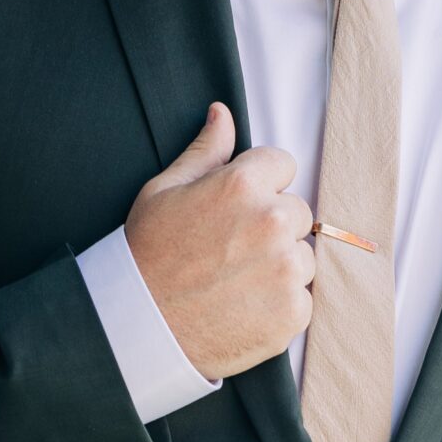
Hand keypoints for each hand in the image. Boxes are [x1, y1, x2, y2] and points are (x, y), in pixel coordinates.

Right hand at [124, 102, 314, 379]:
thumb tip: (222, 113)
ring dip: (279, 266)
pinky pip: (302, 298)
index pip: (283, 165)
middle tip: (230, 250)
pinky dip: (279, 305)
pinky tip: (243, 307)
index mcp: (243, 184)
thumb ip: (204, 151)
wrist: (139, 328)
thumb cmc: (147, 255)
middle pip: (297, 211)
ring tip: (235, 281)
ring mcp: (286, 269)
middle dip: (272, 226)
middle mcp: (272, 222)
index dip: (259, 186)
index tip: (235, 210)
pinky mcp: (293, 313)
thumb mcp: (164, 191)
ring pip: (302, 256)